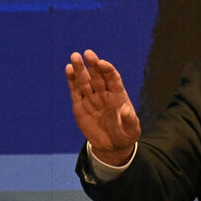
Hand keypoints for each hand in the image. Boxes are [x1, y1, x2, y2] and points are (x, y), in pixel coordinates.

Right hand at [65, 50, 140, 164]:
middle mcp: (104, 93)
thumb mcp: (131, 129)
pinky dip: (71, 80)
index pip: (113, 78)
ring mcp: (91, 99)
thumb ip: (129, 120)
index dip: (108, 70)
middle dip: (93, 65)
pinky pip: (75, 91)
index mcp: (118, 95)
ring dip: (80, 69)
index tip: (102, 63)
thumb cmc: (125, 134)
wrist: (112, 146)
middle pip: (97, 76)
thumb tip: (126, 110)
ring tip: (75, 56)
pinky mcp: (79, 106)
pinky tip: (69, 69)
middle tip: (88, 54)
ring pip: (85, 81)